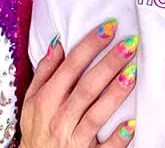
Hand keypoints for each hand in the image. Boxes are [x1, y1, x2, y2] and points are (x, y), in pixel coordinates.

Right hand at [21, 18, 137, 146]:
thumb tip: (57, 42)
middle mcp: (59, 118)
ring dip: (114, 94)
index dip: (89, 46)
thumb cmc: (37, 130)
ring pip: (96, 115)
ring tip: (133, 73)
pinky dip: (117, 138)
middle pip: (86, 87)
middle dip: (108, 64)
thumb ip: (44, 72)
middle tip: (130, 43)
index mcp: (46, 100)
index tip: (109, 28)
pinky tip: (132, 123)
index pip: (70, 67)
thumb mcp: (31, 100)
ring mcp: (73, 140)